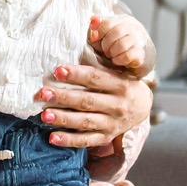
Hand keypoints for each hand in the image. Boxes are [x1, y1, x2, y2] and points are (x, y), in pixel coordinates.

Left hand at [36, 61, 153, 149]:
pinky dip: (70, 140)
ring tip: (44, 115)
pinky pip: (87, 140)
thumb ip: (98, 63)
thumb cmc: (122, 84)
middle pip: (87, 101)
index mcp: (120, 85)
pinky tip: (53, 138)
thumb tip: (75, 45)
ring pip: (86, 122)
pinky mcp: (107, 137)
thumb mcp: (117, 71)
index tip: (57, 71)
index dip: (76, 74)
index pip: (95, 78)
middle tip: (43, 93)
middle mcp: (118, 105)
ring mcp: (113, 123)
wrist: (143, 107)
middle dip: (64, 97)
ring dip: (64, 119)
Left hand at [89, 15, 148, 70]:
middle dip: (106, 43)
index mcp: (123, 20)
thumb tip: (93, 19)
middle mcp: (133, 28)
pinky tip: (117, 60)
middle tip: (105, 50)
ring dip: (112, 52)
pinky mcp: (141, 54)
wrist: (139, 56)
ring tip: (111, 54)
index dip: (100, 32)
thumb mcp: (107, 33)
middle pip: (117, 31)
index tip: (97, 39)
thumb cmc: (118, 44)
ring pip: (122, 44)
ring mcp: (139, 41)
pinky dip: (118, 60)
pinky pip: (127, 56)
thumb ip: (98, 27)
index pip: (108, 22)